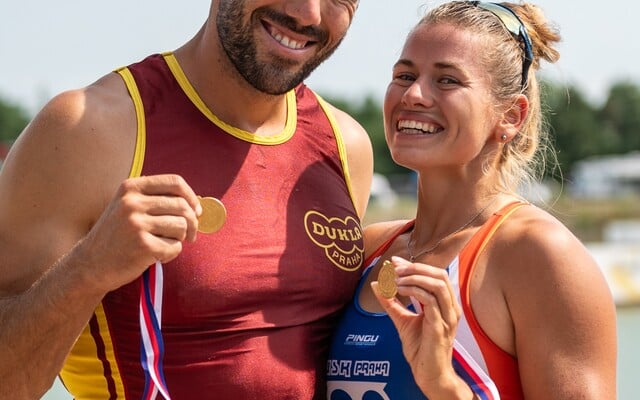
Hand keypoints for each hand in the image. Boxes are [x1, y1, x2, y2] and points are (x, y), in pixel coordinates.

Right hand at [75, 174, 201, 290]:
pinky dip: (171, 254)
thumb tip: (196, 205)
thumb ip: (156, 200)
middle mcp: (132, 202)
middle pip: (182, 206)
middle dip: (192, 223)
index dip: (191, 197)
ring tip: (164, 244)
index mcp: (131, 187)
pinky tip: (156, 256)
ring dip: (179, 238)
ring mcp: (136, 224)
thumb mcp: (128, 207)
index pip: (175, 182)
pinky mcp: (142, 246)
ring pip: (181, 226)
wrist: (90, 264)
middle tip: (189, 235)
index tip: (196, 210)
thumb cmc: (117, 236)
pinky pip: (175, 247)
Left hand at [372, 256, 462, 395]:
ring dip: (415, 278)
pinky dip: (414, 291)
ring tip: (396, 279)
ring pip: (438, 285)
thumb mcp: (402, 320)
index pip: (435, 275)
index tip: (394, 262)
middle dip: (416, 268)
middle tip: (395, 268)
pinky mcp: (440, 327)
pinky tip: (400, 290)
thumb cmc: (420, 348)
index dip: (415, 265)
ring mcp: (448, 317)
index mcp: (445, 304)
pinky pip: (430, 301)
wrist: (427, 373)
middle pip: (440, 275)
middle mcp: (450, 308)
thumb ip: (391, 302)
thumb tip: (377, 284)